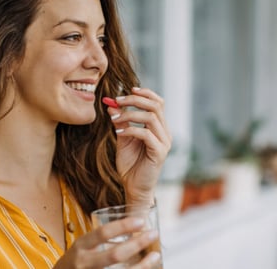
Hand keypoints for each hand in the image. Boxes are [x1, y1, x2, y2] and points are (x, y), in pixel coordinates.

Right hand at [53, 217, 160, 267]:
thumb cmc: (76, 262)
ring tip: (155, 255)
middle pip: (115, 255)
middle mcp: (84, 262)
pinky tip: (146, 268)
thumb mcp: (82, 247)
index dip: (123, 226)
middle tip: (153, 234)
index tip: (141, 221)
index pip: (103, 233)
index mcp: (81, 246)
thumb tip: (131, 228)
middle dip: (137, 244)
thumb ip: (99, 240)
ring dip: (143, 265)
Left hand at [106, 87, 171, 203]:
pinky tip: (118, 133)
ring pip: (151, 117)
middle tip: (117, 100)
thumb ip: (120, 122)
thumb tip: (111, 104)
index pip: (158, 102)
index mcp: (159, 128)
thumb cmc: (130, 164)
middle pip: (156, 106)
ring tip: (115, 119)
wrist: (133, 187)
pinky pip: (146, 134)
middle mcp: (165, 133)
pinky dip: (131, 130)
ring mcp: (164, 143)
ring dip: (130, 114)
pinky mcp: (159, 153)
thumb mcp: (123, 138)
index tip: (128, 89)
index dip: (145, 93)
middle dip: (135, 100)